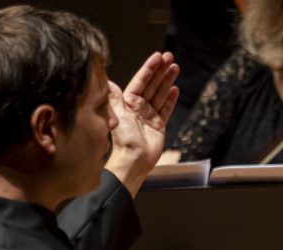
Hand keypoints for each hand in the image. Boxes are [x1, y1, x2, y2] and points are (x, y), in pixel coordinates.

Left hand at [105, 51, 179, 195]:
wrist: (134, 161)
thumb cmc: (124, 141)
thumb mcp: (117, 116)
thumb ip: (114, 98)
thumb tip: (107, 81)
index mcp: (128, 103)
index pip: (141, 81)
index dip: (150, 68)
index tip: (158, 57)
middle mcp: (138, 107)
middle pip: (152, 84)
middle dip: (161, 70)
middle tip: (170, 57)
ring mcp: (149, 116)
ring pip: (160, 94)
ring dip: (168, 80)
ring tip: (175, 68)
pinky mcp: (158, 126)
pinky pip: (166, 109)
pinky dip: (170, 99)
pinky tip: (175, 89)